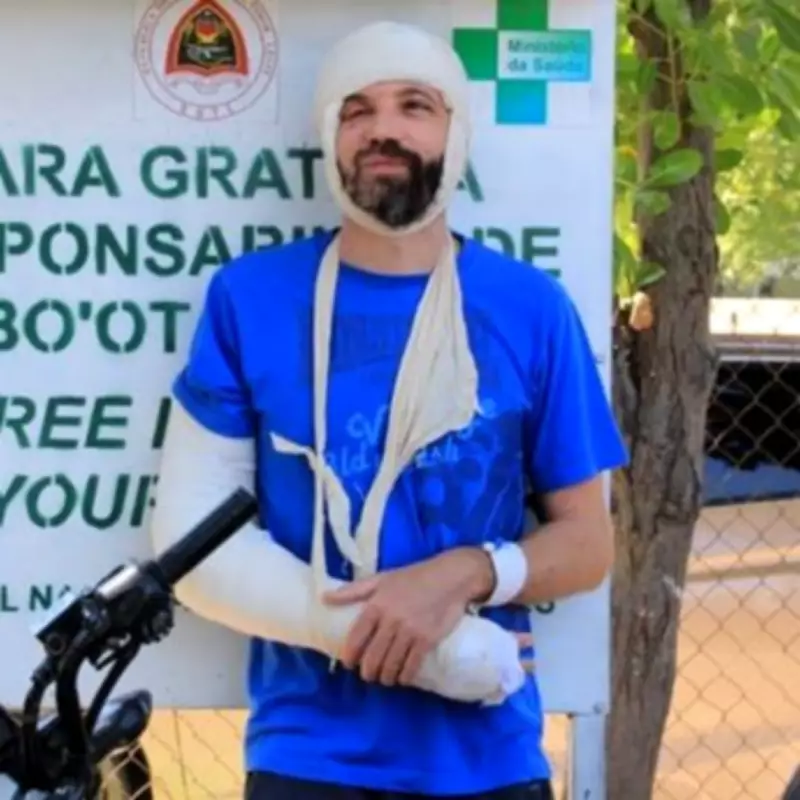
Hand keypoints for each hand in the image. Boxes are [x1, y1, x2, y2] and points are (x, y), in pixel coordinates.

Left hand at [323, 548, 495, 686]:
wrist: (450, 577)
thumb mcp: (382, 579)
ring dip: (385, 677)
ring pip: (391, 664)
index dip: (350, 655)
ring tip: (385, 678)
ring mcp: (410, 631)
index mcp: (377, 604)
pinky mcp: (427, 640)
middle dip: (368, 671)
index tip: (349, 664)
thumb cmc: (413, 577)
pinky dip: (405, 676)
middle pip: (372, 656)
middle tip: (368, 675)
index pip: (356, 637)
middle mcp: (391, 620)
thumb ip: (353, 590)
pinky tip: (403, 678)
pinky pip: (412, 666)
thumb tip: (324, 598)